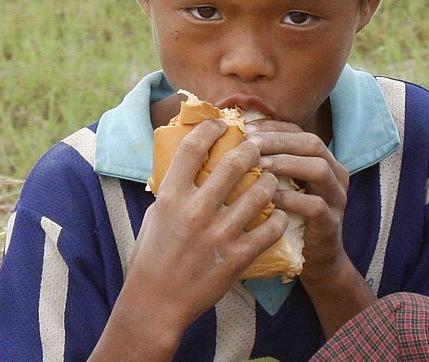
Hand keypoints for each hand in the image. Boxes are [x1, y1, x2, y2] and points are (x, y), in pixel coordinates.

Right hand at [93, 119, 287, 358]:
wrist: (154, 304)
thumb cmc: (151, 257)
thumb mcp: (156, 215)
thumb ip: (174, 189)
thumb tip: (190, 160)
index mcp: (171, 197)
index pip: (193, 149)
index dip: (210, 129)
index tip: (222, 125)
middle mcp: (195, 212)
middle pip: (234, 163)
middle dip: (251, 150)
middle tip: (257, 148)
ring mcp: (218, 235)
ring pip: (260, 192)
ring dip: (270, 181)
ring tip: (270, 179)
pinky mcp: (236, 257)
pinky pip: (269, 228)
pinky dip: (278, 217)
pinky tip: (277, 214)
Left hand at [245, 119, 349, 282]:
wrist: (316, 262)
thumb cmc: (290, 219)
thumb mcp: (282, 186)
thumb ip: (268, 165)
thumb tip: (231, 143)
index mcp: (323, 159)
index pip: (299, 131)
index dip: (273, 127)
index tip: (245, 129)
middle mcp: (335, 173)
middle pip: (312, 143)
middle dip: (279, 140)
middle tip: (249, 143)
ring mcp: (337, 198)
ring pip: (318, 169)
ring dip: (286, 163)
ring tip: (258, 165)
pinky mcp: (332, 222)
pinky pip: (315, 205)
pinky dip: (290, 199)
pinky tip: (268, 199)